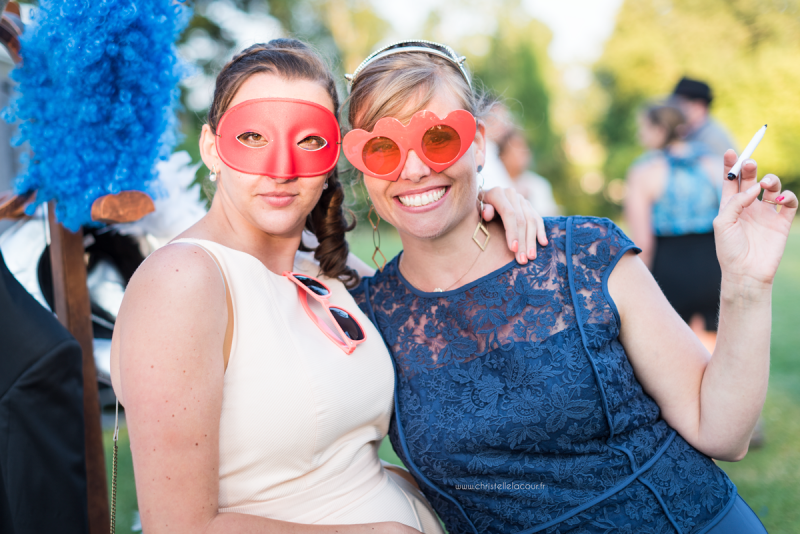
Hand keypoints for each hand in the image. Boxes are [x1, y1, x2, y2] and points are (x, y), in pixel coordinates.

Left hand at [482, 187, 547, 262]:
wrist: (481, 198)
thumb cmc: (475, 208)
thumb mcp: (473, 208)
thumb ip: (481, 210)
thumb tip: (487, 213)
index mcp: (497, 193)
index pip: (509, 214)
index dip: (512, 232)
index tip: (513, 249)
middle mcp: (511, 194)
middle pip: (521, 220)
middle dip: (523, 242)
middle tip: (523, 260)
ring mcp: (521, 199)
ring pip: (531, 220)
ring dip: (532, 240)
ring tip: (531, 256)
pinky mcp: (528, 205)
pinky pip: (537, 218)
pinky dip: (541, 231)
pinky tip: (543, 243)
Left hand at [714, 150, 797, 288]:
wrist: (746, 273)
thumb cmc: (729, 249)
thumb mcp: (722, 223)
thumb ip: (735, 201)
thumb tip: (754, 188)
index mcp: (730, 205)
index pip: (730, 180)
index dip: (731, 165)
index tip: (730, 151)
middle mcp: (748, 206)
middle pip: (751, 179)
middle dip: (751, 167)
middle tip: (750, 163)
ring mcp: (766, 213)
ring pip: (772, 186)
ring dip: (770, 179)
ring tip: (765, 185)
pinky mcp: (781, 222)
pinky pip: (789, 202)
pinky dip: (787, 196)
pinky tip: (778, 199)